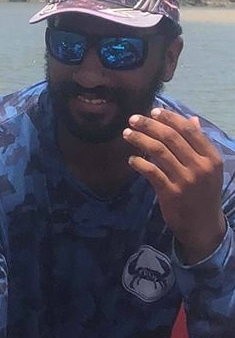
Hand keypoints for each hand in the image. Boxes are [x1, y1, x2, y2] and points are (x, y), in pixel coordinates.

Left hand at [123, 108, 225, 264]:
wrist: (203, 225)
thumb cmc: (204, 192)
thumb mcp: (209, 167)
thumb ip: (199, 143)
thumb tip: (191, 118)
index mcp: (211, 157)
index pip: (189, 130)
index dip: (170, 118)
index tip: (153, 111)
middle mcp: (200, 167)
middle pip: (171, 138)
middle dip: (149, 125)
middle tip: (133, 119)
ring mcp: (185, 180)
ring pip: (158, 151)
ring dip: (140, 139)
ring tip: (126, 134)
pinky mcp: (171, 193)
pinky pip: (151, 172)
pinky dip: (139, 163)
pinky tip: (131, 159)